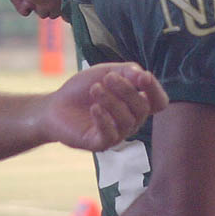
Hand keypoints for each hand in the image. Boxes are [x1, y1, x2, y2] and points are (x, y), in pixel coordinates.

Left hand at [45, 62, 168, 150]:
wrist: (55, 105)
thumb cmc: (83, 88)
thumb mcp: (106, 71)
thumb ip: (127, 71)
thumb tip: (145, 76)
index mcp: (136, 103)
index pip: (158, 102)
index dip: (155, 90)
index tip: (143, 77)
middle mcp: (131, 120)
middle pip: (142, 108)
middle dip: (126, 90)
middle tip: (108, 78)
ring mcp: (118, 134)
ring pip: (127, 120)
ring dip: (111, 101)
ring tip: (94, 89)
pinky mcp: (101, 144)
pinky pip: (110, 135)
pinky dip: (104, 119)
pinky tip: (94, 108)